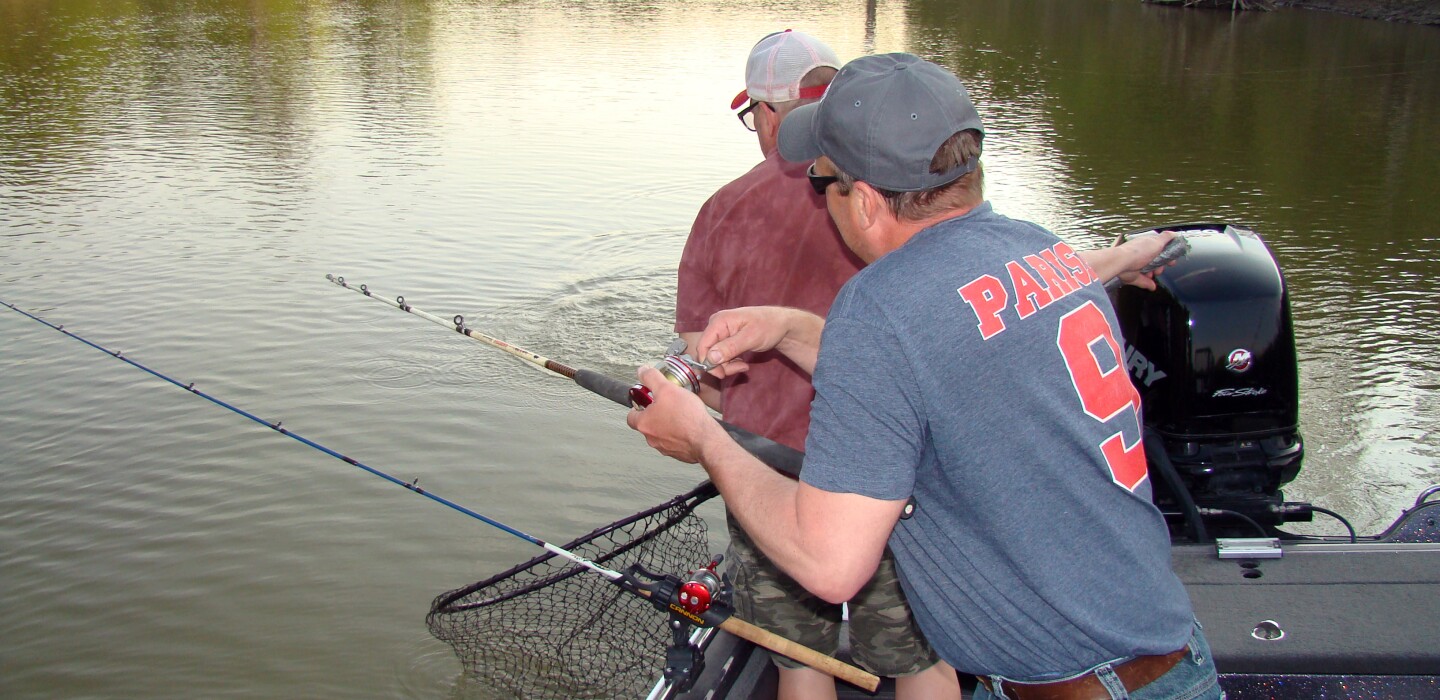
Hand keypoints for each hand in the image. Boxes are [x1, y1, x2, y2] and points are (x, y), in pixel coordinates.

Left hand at [626, 366, 728, 463]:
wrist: (705, 439)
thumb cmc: (686, 417)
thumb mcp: (667, 388)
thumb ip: (651, 378)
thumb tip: (642, 371)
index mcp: (644, 424)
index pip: (631, 416)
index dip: (638, 407)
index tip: (646, 400)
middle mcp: (651, 438)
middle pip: (647, 424)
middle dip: (655, 414)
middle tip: (667, 404)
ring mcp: (665, 448)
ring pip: (661, 433)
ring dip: (668, 424)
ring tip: (681, 413)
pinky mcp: (678, 453)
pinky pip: (675, 441)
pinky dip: (679, 434)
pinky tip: (689, 425)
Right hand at [696, 306, 822, 377]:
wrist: (781, 325)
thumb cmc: (769, 326)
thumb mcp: (751, 338)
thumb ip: (729, 347)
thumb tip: (711, 358)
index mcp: (719, 321)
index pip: (702, 345)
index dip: (708, 363)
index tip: (722, 374)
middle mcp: (716, 326)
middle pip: (707, 353)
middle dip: (721, 365)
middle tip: (740, 368)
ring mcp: (720, 333)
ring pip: (714, 357)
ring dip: (727, 366)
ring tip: (744, 366)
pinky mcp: (725, 340)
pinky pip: (721, 356)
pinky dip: (730, 363)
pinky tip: (742, 362)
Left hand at [1112, 230, 1178, 290]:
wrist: (1122, 262)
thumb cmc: (1139, 251)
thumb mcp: (1157, 241)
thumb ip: (1166, 237)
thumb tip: (1174, 234)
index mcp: (1147, 244)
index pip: (1160, 249)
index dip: (1167, 255)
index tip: (1172, 261)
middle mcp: (1142, 254)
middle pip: (1156, 261)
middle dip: (1161, 266)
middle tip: (1160, 269)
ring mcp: (1136, 265)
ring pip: (1150, 270)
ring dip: (1154, 273)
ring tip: (1153, 273)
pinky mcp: (1132, 275)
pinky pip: (1142, 280)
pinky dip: (1148, 283)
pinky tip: (1152, 286)